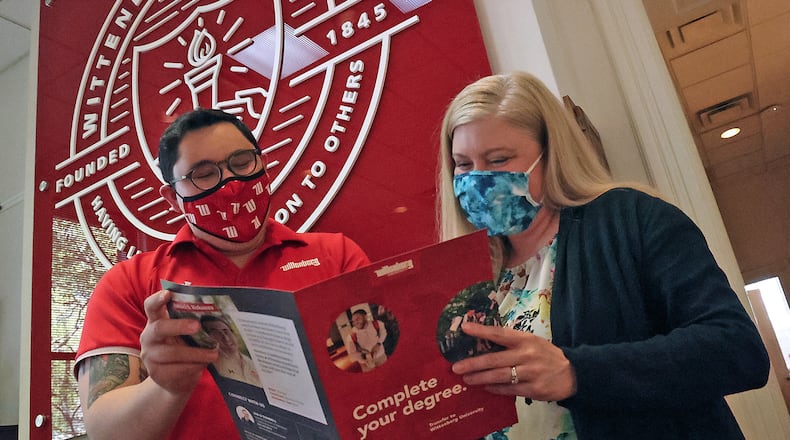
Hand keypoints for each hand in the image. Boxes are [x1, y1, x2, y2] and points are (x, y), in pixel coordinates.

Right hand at [139, 290, 217, 394]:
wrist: (176, 380)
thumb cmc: (184, 349)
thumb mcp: (186, 335)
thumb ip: (192, 323)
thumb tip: (217, 315)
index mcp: (156, 322)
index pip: (151, 306)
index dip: (157, 299)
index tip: (168, 293)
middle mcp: (149, 337)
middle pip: (160, 328)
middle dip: (179, 326)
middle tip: (197, 326)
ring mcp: (150, 357)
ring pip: (172, 353)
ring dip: (196, 353)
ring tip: (214, 354)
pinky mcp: (157, 374)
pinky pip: (177, 369)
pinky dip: (194, 366)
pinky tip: (204, 365)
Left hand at [451, 322, 575, 401]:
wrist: (572, 373)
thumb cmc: (546, 355)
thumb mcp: (532, 342)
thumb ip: (511, 342)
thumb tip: (484, 341)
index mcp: (525, 339)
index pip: (500, 334)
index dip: (482, 331)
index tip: (465, 328)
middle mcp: (527, 354)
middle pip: (495, 359)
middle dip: (473, 363)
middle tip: (456, 367)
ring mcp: (530, 372)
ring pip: (500, 376)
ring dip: (480, 378)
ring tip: (466, 379)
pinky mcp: (534, 389)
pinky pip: (509, 389)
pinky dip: (495, 389)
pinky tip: (485, 387)